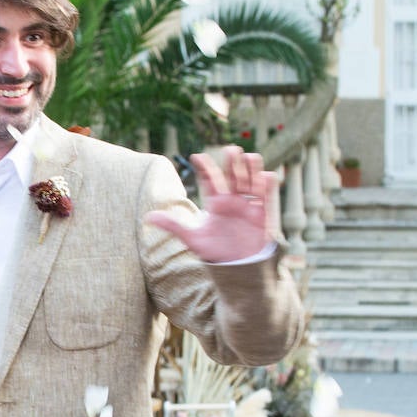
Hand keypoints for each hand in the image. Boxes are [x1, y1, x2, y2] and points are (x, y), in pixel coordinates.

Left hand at [144, 146, 279, 263]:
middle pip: (232, 177)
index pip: (210, 181)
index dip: (205, 168)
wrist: (236, 267)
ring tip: (249, 156)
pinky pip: (267, 199)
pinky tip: (266, 176)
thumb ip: (173, 226)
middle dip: (232, 164)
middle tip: (230, 149)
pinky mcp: (263, 215)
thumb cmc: (215, 251)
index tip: (196, 157)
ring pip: (250, 183)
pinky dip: (268, 187)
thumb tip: (147, 218)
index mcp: (216, 202)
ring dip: (251, 170)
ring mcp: (248, 206)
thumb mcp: (192, 238)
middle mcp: (233, 200)